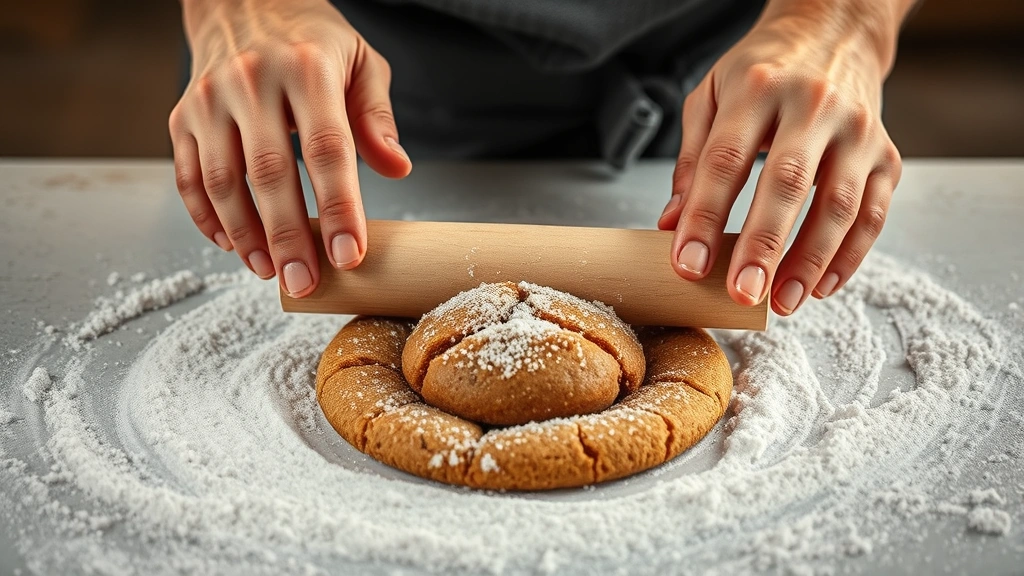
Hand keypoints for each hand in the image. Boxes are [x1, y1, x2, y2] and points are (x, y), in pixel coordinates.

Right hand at [169, 0, 410, 296]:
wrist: (242, 0)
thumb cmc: (311, 39)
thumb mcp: (360, 60)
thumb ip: (376, 116)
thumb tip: (397, 169)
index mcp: (307, 69)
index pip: (327, 149)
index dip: (338, 207)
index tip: (349, 254)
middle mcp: (251, 81)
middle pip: (269, 173)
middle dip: (288, 237)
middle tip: (304, 282)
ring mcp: (209, 99)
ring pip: (221, 181)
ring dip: (245, 235)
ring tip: (270, 272)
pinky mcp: (182, 116)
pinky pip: (188, 177)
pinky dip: (207, 218)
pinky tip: (233, 245)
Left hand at [658, 0, 910, 315]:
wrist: (835, 32)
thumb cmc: (763, 70)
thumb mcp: (710, 96)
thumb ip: (692, 160)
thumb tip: (671, 224)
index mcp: (758, 89)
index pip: (725, 161)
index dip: (705, 217)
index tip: (688, 264)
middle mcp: (813, 106)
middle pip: (787, 183)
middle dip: (762, 245)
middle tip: (741, 293)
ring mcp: (856, 130)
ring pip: (840, 204)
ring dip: (810, 261)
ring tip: (782, 302)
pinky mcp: (887, 153)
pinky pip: (874, 213)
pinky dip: (850, 255)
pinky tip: (822, 285)